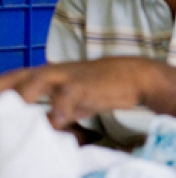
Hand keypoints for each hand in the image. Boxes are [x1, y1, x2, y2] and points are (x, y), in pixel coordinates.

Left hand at [0, 58, 163, 128]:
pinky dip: (56, 114)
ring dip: (22, 98)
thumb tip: (42, 131)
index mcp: (47, 74)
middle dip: (3, 92)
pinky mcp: (81, 85)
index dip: (1, 91)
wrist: (135, 76)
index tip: (0, 108)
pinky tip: (57, 124)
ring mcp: (66, 76)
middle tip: (2, 110)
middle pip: (15, 77)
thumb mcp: (73, 101)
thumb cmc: (103, 88)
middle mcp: (51, 72)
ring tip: (16, 117)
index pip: (12, 79)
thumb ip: (54, 113)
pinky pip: (63, 100)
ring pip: (34, 83)